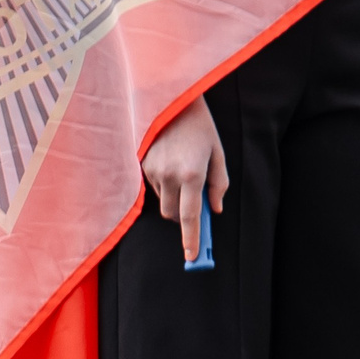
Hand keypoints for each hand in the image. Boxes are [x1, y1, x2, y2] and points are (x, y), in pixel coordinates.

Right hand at [141, 98, 226, 264]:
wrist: (171, 102)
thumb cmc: (200, 128)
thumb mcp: (218, 153)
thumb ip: (219, 183)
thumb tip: (215, 210)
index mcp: (192, 174)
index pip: (190, 216)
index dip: (192, 238)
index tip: (192, 256)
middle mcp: (169, 176)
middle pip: (174, 215)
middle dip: (185, 216)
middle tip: (198, 203)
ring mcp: (151, 172)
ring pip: (164, 202)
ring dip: (175, 197)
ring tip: (186, 169)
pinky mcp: (140, 167)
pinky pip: (153, 187)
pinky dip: (164, 185)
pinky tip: (172, 162)